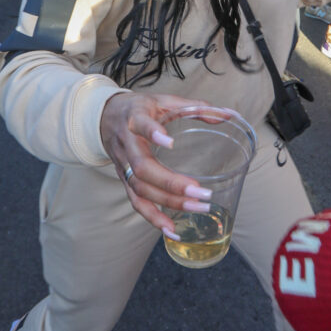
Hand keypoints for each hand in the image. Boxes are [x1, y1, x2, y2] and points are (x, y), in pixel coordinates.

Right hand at [100, 93, 218, 234]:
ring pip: (140, 188)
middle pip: (142, 168)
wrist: (104, 117)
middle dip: (172, 183)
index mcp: (134, 118)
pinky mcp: (125, 180)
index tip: (170, 141)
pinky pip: (136, 202)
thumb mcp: (163, 100)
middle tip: (201, 191)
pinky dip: (153, 218)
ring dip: (168, 202)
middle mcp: (126, 144)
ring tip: (196, 207)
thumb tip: (227, 115)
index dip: (152, 133)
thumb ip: (194, 107)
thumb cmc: (139, 108)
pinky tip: (172, 230)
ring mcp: (123, 165)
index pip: (140, 124)